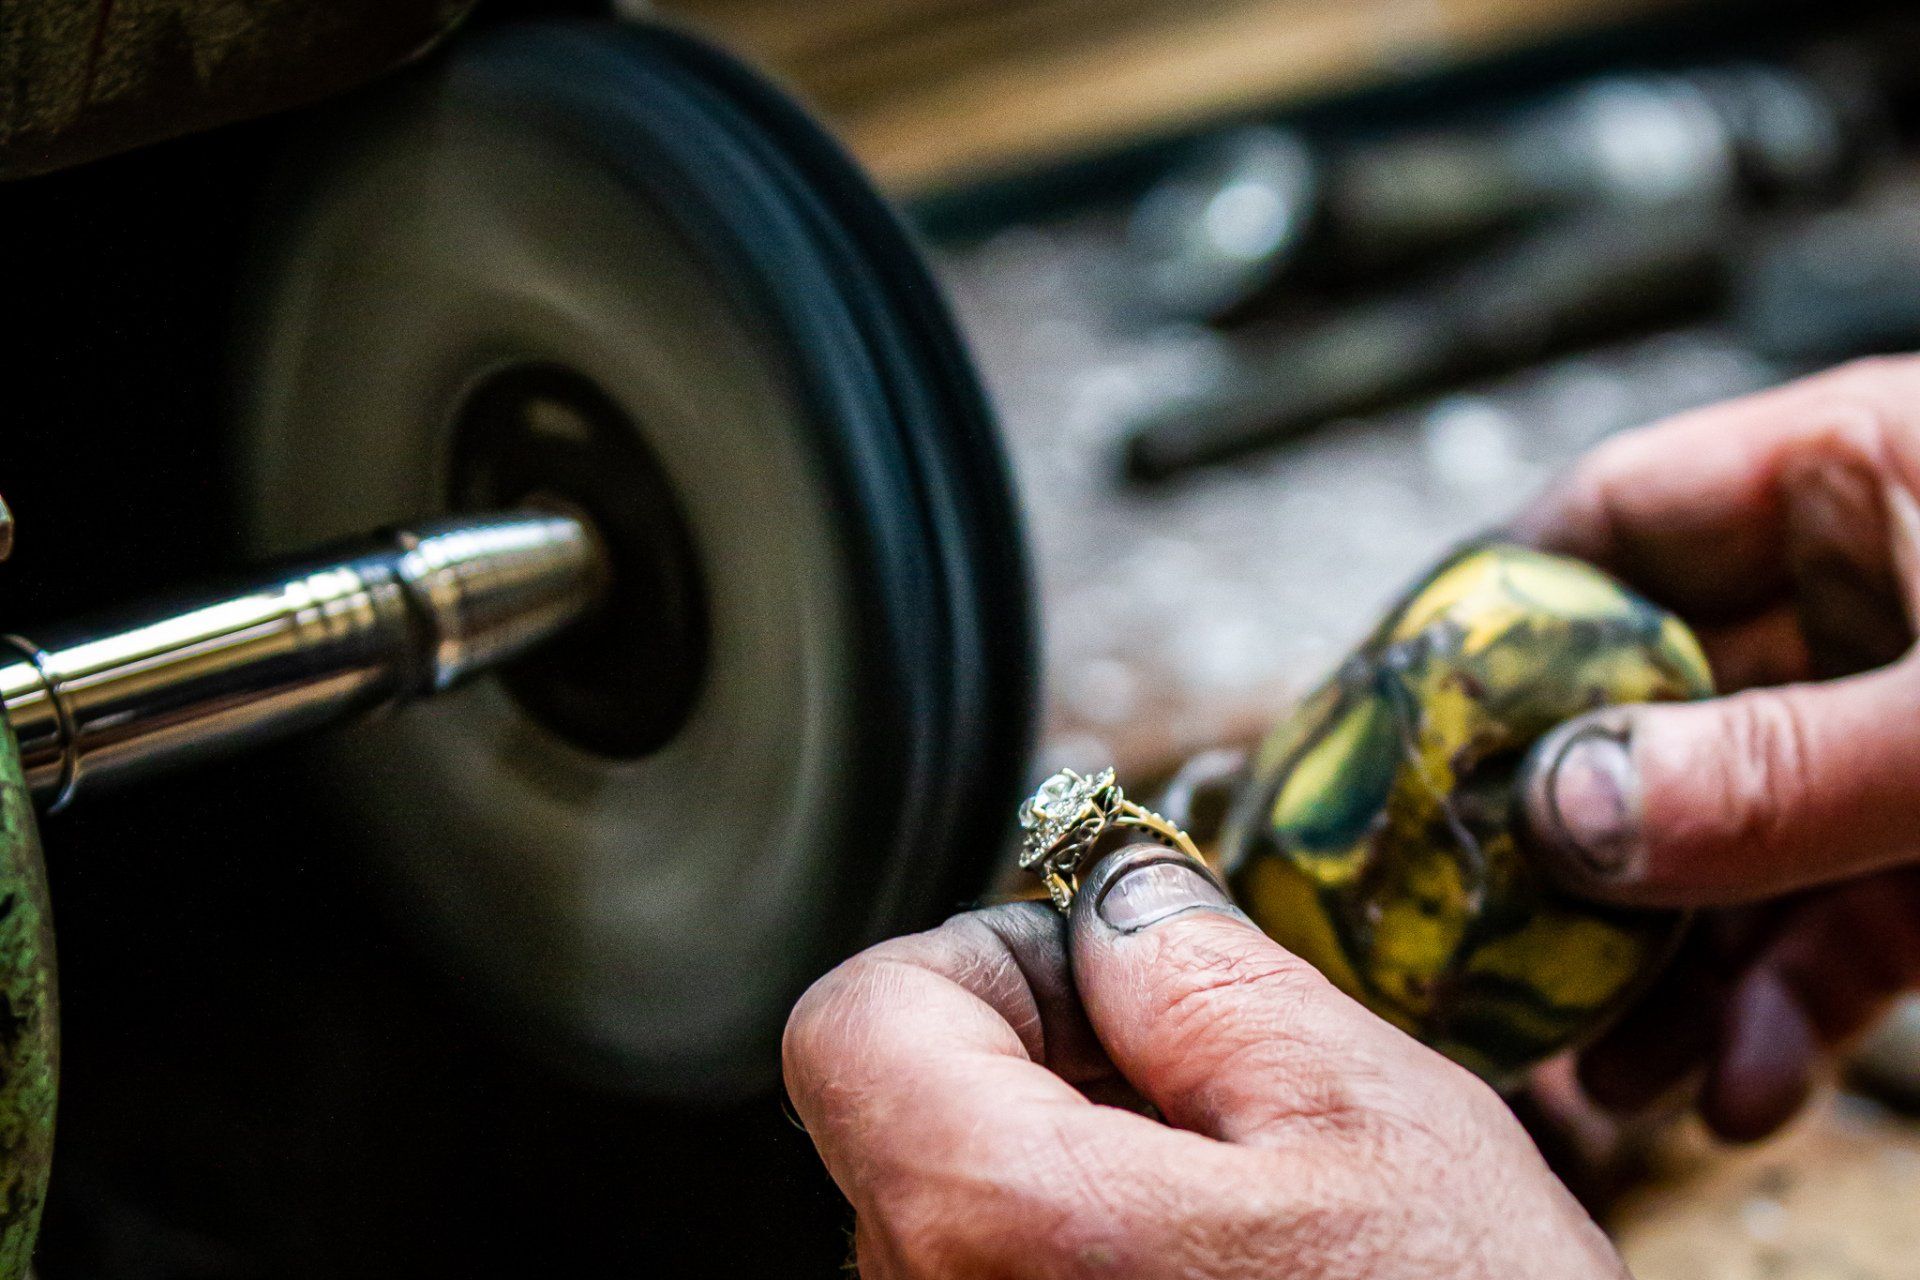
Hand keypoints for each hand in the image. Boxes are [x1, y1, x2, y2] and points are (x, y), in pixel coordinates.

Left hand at [784, 846, 1624, 1278]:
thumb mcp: (1366, 1118)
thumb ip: (1200, 977)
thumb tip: (1115, 900)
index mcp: (998, 1227)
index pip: (852, 1025)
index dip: (979, 967)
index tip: (1096, 986)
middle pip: (899, 1123)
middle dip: (1038, 1067)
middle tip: (1200, 1096)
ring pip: (948, 1222)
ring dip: (1065, 1175)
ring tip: (1228, 1214)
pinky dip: (1074, 1264)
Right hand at [1514, 355, 1919, 1140]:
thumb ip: (1780, 763)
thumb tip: (1565, 807)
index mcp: (1859, 476)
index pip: (1603, 520)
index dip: (1479, 617)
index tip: (1389, 727)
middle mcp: (1863, 596)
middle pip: (1640, 703)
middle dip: (1558, 840)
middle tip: (1466, 935)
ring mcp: (1905, 727)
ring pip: (1723, 834)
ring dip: (1657, 959)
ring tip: (1596, 1065)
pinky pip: (1832, 918)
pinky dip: (1779, 1006)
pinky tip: (1736, 1084)